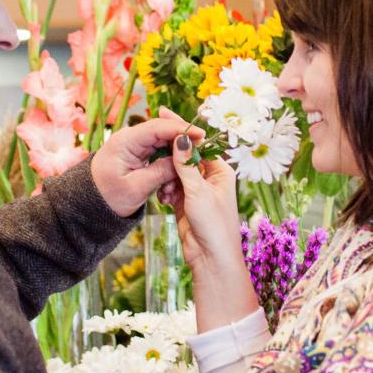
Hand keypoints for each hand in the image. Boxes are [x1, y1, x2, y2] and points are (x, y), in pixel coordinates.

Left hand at [91, 108, 203, 217]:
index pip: (158, 127)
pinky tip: (171, 181)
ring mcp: (135, 145)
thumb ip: (161, 171)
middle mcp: (131, 138)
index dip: (182, 129)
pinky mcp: (139, 154)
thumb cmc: (108, 197)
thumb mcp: (137, 187)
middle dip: (182, 144)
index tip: (202, 135)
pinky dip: (169, 165)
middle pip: (164, 132)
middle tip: (201, 154)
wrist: (91, 206)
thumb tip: (184, 160)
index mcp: (126, 141)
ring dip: (176, 159)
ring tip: (181, 178)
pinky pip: (160, 154)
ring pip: (165, 144)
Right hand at [158, 133, 258, 329]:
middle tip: (151, 147)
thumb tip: (181, 137)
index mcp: (221, 171)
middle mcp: (210, 178)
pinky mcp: (185, 204)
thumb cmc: (213, 225)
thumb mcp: (198, 191)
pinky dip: (165, 191)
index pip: (198, 143)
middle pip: (184, 156)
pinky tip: (165, 200)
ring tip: (167, 192)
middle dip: (169, 157)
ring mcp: (197, 191)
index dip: (180, 129)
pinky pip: (170, 188)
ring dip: (166, 179)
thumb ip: (186, 164)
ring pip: (174, 172)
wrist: (211, 259)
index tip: (163, 113)